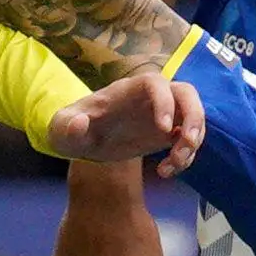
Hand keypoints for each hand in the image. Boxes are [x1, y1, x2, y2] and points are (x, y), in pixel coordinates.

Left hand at [46, 71, 202, 174]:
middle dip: (194, 116)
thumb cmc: (71, 129)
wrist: (82, 140)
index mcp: (126, 90)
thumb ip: (67, 126)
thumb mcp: (61, 130)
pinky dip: (186, 155)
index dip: (164, 101)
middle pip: (186, 92)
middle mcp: (149, 97)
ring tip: (174, 165)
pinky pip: (187, 138)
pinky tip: (166, 172)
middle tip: (186, 143)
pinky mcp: (167, 133)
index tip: (162, 129)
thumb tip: (79, 123)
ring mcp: (161, 113)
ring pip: (193, 115)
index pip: (154, 83)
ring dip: (193, 141)